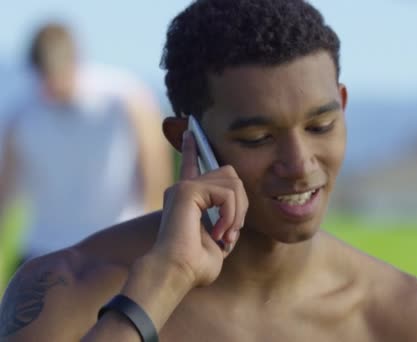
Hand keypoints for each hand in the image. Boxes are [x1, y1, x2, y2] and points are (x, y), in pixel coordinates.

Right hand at [150, 131, 247, 287]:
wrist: (176, 273)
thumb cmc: (194, 266)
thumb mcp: (218, 241)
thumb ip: (226, 222)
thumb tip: (236, 218)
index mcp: (188, 199)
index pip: (193, 164)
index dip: (193, 148)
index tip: (191, 130)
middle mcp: (184, 188)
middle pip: (231, 175)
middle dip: (241, 204)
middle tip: (231, 233)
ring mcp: (184, 186)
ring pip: (233, 182)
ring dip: (237, 214)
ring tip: (224, 236)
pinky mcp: (188, 189)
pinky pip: (227, 194)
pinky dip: (230, 216)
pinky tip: (218, 233)